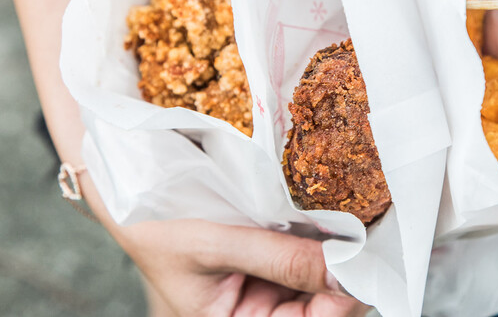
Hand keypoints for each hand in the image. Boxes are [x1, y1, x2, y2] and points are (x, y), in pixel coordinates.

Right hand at [112, 218, 368, 316]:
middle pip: (319, 305)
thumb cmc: (154, 229)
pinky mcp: (264, 259)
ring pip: (314, 280)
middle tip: (367, 237)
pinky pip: (300, 255)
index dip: (342, 300)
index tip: (364, 264)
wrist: (129, 193)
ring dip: (333, 254)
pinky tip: (330, 218)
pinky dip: (317, 239)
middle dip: (343, 275)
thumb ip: (278, 259)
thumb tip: (342, 269)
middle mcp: (253, 313)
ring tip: (353, 222)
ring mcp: (262, 287)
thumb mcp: (214, 245)